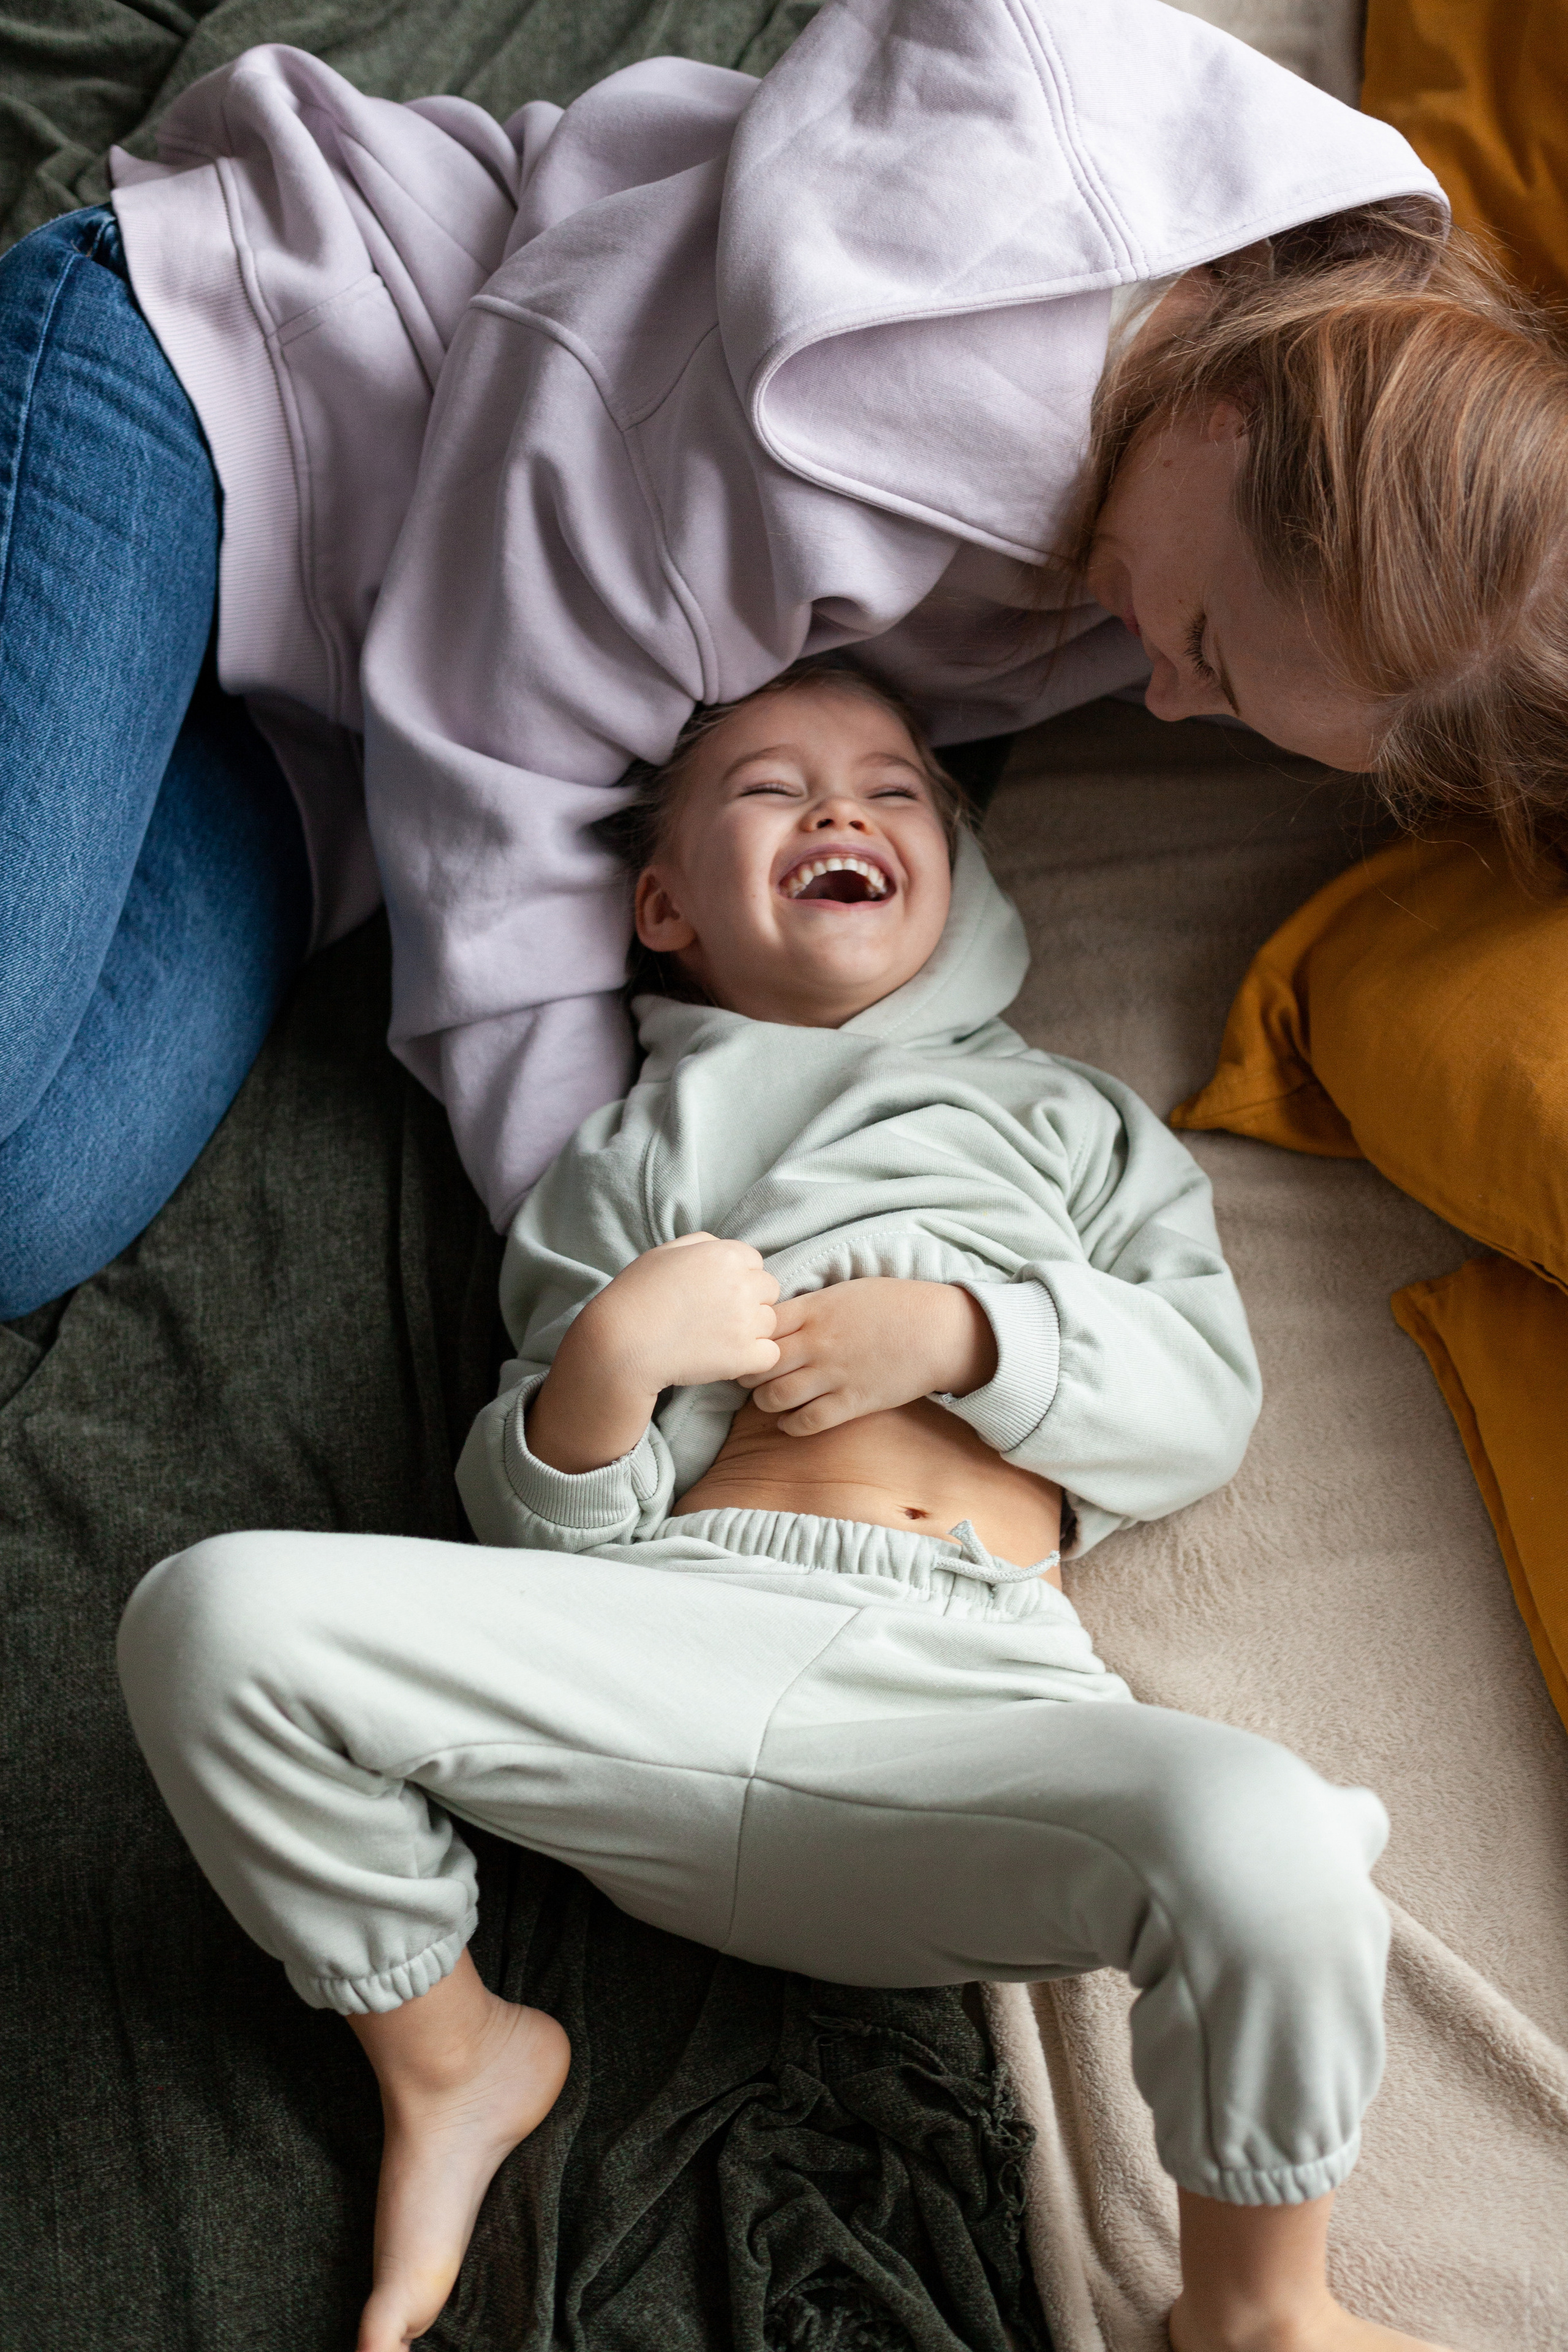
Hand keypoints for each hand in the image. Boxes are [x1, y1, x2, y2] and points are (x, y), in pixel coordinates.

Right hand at [527, 1235, 779, 1473]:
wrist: (622, 1343)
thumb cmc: (636, 1295)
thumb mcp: (664, 1253)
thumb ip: (701, 1244)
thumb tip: (723, 1248)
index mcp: (725, 1255)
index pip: (755, 1262)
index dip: (737, 1277)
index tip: (715, 1293)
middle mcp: (742, 1284)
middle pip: (768, 1290)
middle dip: (750, 1301)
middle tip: (717, 1316)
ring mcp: (746, 1321)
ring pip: (770, 1322)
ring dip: (751, 1331)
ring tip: (716, 1338)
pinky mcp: (745, 1355)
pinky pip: (769, 1355)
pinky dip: (754, 1359)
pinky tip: (728, 1358)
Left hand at [739, 1278, 995, 1435]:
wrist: (938, 1331)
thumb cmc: (895, 1305)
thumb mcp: (845, 1291)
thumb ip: (809, 1306)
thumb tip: (776, 1319)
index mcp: (814, 1310)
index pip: (759, 1327)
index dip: (748, 1339)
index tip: (750, 1345)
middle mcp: (817, 1342)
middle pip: (759, 1365)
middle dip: (748, 1374)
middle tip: (751, 1377)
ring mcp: (833, 1374)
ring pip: (774, 1397)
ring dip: (765, 1401)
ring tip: (770, 1398)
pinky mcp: (852, 1402)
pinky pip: (806, 1422)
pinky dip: (789, 1425)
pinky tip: (789, 1421)